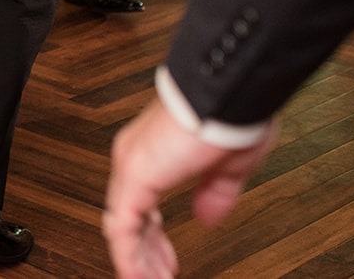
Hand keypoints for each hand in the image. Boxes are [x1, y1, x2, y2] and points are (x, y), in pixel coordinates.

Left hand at [103, 99, 279, 278]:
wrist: (227, 93)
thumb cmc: (231, 116)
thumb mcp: (228, 167)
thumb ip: (213, 194)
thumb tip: (207, 218)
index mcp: (154, 153)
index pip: (141, 203)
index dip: (152, 235)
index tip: (164, 256)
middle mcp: (135, 157)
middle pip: (129, 216)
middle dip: (145, 252)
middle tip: (157, 275)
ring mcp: (131, 165)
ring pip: (121, 225)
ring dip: (136, 260)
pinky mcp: (134, 175)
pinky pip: (122, 226)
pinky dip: (129, 257)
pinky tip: (139, 277)